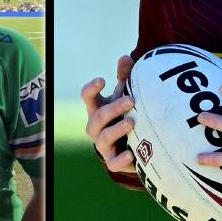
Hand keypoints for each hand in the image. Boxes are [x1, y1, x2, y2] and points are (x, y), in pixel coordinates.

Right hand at [80, 55, 136, 174]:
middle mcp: (96, 127)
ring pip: (104, 138)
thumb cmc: (124, 114)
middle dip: (113, 108)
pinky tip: (131, 154)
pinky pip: (113, 163)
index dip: (91, 89)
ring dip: (117, 129)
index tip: (102, 80)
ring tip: (133, 122)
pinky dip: (121, 159)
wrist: (130, 146)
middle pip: (98, 117)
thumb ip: (124, 77)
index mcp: (97, 108)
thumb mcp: (124, 95)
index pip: (88, 97)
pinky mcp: (113, 161)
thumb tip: (125, 57)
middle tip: (131, 100)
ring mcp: (103, 145)